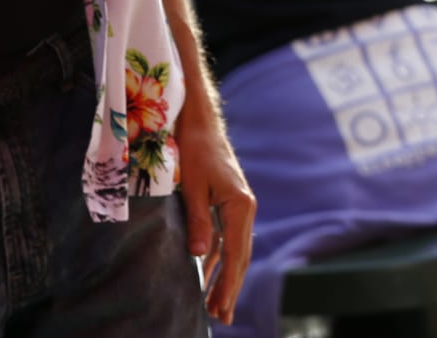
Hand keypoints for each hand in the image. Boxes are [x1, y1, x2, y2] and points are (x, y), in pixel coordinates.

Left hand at [176, 106, 254, 325]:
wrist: (199, 120)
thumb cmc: (193, 148)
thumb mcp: (192, 185)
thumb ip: (198, 220)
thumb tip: (197, 256)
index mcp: (240, 207)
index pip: (235, 255)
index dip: (227, 283)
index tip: (221, 307)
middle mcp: (244, 209)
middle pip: (238, 258)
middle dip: (228, 288)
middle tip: (219, 316)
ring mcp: (237, 207)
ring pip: (232, 250)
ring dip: (222, 275)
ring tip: (213, 303)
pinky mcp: (227, 203)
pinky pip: (224, 237)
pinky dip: (216, 256)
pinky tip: (206, 270)